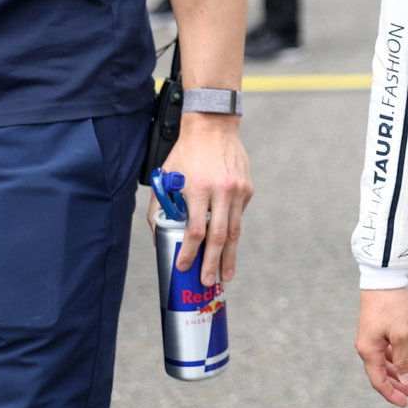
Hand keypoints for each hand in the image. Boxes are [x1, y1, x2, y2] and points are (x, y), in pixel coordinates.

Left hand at [147, 115, 251, 285]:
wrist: (213, 126)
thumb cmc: (186, 152)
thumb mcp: (167, 176)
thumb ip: (161, 206)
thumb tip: (160, 235)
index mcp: (199, 189)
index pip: (195, 230)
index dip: (190, 253)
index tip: (184, 267)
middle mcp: (222, 191)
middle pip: (219, 236)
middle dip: (213, 263)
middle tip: (209, 282)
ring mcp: (238, 190)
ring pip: (235, 230)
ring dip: (230, 256)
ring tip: (226, 275)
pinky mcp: (248, 188)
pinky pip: (239, 215)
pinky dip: (233, 230)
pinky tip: (227, 243)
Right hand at [357, 288, 407, 406]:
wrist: (383, 278)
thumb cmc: (392, 305)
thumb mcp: (403, 333)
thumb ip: (405, 359)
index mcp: (369, 351)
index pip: (379, 381)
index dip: (392, 394)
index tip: (406, 402)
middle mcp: (366, 347)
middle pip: (381, 374)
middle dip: (398, 385)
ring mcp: (370, 338)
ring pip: (384, 364)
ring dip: (398, 373)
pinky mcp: (376, 330)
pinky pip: (385, 352)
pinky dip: (396, 360)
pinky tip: (407, 361)